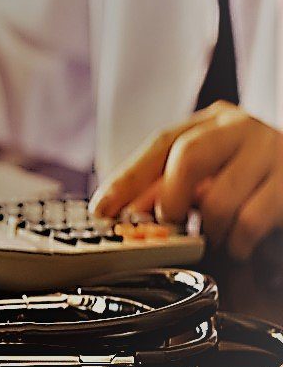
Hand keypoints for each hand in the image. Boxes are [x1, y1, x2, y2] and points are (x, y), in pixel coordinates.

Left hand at [89, 101, 282, 259]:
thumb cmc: (253, 173)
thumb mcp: (210, 171)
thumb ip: (171, 184)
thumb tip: (128, 212)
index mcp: (213, 121)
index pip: (161, 143)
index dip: (127, 179)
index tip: (101, 209)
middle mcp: (240, 129)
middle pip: (188, 156)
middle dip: (168, 199)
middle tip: (167, 222)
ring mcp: (270, 151)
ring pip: (219, 196)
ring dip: (206, 228)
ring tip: (210, 237)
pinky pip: (251, 220)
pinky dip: (235, 241)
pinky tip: (235, 245)